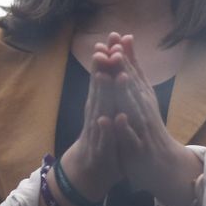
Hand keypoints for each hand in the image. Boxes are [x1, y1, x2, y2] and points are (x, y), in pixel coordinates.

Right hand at [58, 37, 131, 200]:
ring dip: (101, 93)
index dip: (111, 57)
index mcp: (102, 101)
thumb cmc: (104, 136)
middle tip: (104, 48)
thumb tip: (114, 60)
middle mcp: (96, 111)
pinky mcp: (98, 148)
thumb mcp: (110, 109)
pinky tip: (104, 120)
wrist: (90, 168)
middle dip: (102, 68)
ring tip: (104, 76)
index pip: (106, 75)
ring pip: (98, 108)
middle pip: (99, 88)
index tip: (114, 36)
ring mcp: (95, 129)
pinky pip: (101, 137)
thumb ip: (111, 87)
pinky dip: (103, 128)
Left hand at [107, 34, 200, 205]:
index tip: (115, 36)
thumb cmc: (147, 127)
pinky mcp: (138, 148)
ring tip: (119, 77)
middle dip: (124, 68)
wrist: (162, 163)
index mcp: (142, 97)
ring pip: (134, 110)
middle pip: (133, 87)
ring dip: (127, 94)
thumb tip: (126, 39)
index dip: (123, 55)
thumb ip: (133, 68)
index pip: (132, 73)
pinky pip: (131, 138)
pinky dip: (125, 128)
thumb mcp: (140, 95)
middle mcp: (144, 109)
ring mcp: (142, 128)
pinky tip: (119, 119)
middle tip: (115, 49)